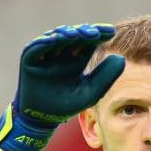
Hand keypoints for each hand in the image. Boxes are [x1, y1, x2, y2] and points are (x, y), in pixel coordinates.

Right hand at [0, 23, 124, 150]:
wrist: (44, 119)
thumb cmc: (67, 105)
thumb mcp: (91, 92)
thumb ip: (105, 77)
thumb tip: (122, 58)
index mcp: (76, 58)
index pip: (89, 41)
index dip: (99, 33)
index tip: (111, 32)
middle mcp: (61, 53)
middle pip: (74, 35)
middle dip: (84, 32)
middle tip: (95, 33)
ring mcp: (45, 54)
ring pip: (56, 37)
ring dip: (66, 33)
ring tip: (77, 34)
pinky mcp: (29, 59)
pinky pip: (36, 47)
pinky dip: (44, 42)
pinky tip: (55, 39)